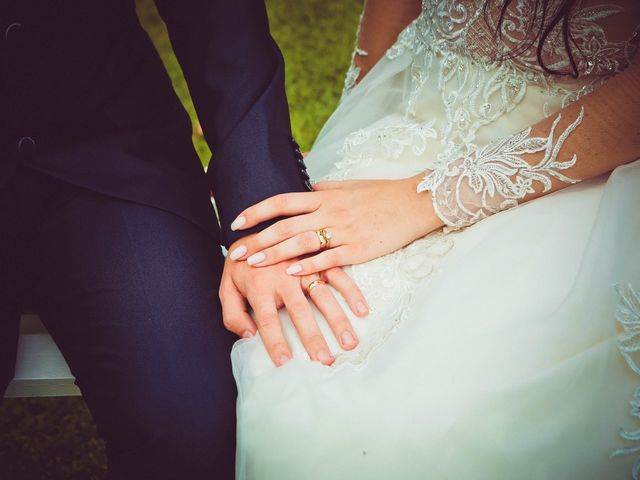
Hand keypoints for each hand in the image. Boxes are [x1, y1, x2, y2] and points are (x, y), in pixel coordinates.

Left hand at [220, 236, 368, 365]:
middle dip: (313, 337)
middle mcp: (284, 277)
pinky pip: (338, 276)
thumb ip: (233, 315)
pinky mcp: (318, 259)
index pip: (267, 321)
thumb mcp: (226, 288)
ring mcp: (304, 267)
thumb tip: (249, 336)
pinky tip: (362, 311)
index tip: (285, 363)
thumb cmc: (241, 266)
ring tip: (349, 343)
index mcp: (260, 286)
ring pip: (324, 296)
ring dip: (338, 320)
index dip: (275, 342)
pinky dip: (352, 293)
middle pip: (300, 312)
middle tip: (324, 360)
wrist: (253, 229)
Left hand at [226, 174, 443, 275]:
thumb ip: (324, 190)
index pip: (281, 201)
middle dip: (257, 238)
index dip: (256, 211)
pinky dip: (310, 265)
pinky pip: (329, 258)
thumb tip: (306, 190)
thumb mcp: (349, 186)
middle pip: (285, 225)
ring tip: (254, 263)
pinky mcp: (358, 249)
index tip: (236, 221)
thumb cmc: (381, 194)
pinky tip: (292, 273)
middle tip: (234, 252)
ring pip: (302, 242)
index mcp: (324, 196)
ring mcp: (343, 231)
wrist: (414, 202)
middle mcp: (329, 211)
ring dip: (275, 253)